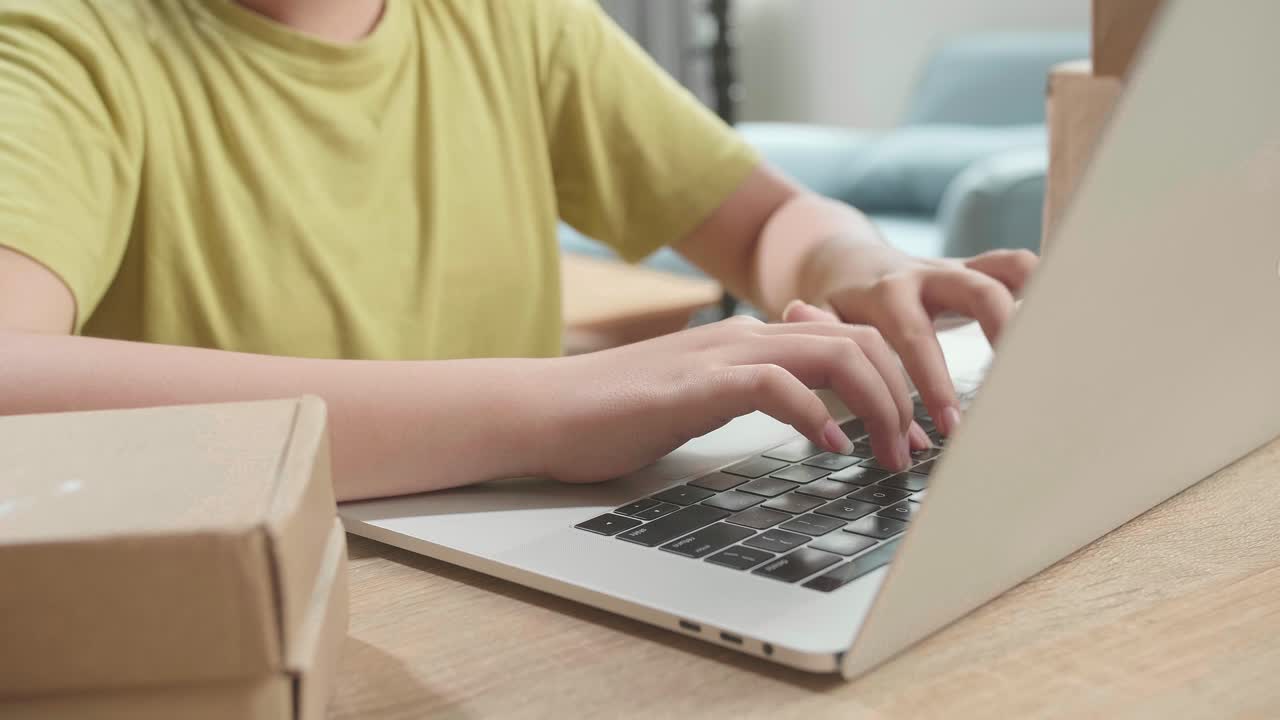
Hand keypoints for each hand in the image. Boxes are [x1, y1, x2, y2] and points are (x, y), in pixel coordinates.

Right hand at [533, 316, 932, 483]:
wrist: (548, 409)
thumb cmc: (619, 412)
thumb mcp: (705, 396)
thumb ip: (755, 389)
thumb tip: (809, 410)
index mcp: (751, 340)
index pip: (850, 337)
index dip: (895, 382)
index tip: (908, 435)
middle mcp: (745, 337)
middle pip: (860, 339)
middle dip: (903, 395)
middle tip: (915, 452)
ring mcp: (721, 356)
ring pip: (833, 355)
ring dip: (877, 406)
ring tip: (889, 455)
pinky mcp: (697, 386)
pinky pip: (776, 386)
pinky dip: (816, 416)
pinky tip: (829, 449)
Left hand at [794, 246, 1038, 436]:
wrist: (844, 261)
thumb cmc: (837, 307)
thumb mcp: (823, 325)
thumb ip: (842, 359)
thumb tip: (862, 405)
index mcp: (885, 294)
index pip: (915, 339)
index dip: (934, 385)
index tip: (951, 428)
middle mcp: (925, 276)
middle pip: (976, 292)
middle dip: (1000, 339)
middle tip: (1017, 387)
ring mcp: (954, 269)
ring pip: (1004, 270)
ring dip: (1032, 306)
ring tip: (1054, 350)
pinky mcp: (974, 268)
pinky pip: (1013, 265)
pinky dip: (1040, 285)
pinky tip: (1060, 323)